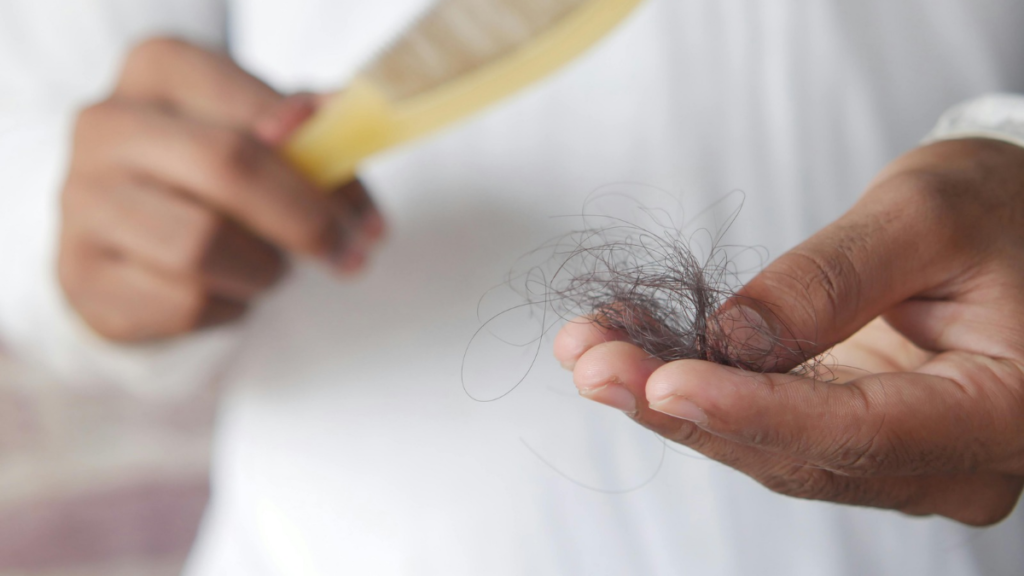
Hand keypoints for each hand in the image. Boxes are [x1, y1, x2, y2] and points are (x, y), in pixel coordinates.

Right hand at [59, 38, 383, 341]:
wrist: (128, 234)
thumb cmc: (208, 178)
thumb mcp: (260, 137)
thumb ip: (307, 135)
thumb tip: (341, 117)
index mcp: (158, 70)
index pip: (255, 108)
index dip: (324, 163)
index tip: (367, 216)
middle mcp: (106, 126)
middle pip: (228, 167)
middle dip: (307, 222)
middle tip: (350, 255)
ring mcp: (83, 201)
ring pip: (202, 245)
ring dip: (264, 270)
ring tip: (273, 270)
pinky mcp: (84, 275)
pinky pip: (184, 302)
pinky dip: (229, 305)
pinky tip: (229, 290)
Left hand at [555, 138, 1023, 525]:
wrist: (1017, 228)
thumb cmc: (1001, 212)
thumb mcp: (927, 217)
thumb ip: (833, 280)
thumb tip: (732, 335)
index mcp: (994, 415)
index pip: (856, 432)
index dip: (748, 410)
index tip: (659, 382)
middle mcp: (943, 461)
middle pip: (793, 453)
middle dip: (678, 406)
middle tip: (591, 358)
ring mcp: (895, 458)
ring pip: (767, 447)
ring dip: (669, 399)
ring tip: (592, 347)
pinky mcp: (852, 435)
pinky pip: (766, 425)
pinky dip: (696, 389)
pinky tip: (633, 350)